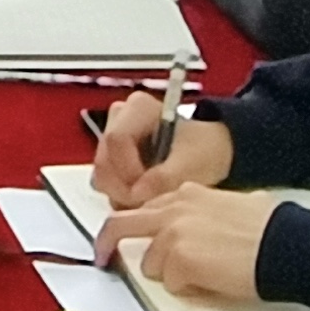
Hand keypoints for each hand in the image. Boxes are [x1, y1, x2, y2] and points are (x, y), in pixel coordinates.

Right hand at [89, 89, 234, 206]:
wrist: (208, 154)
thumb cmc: (204, 149)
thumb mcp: (194, 161)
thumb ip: (167, 176)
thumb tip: (138, 193)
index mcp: (138, 107)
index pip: (116, 139)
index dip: (128, 169)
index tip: (147, 190)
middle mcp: (118, 119)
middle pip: (104, 159)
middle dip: (124, 188)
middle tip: (149, 203)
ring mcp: (111, 141)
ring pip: (101, 175)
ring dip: (122, 196)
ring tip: (150, 202)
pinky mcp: (110, 161)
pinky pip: (104, 184)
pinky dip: (122, 198)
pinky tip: (144, 199)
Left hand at [93, 183, 280, 301]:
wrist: (286, 245)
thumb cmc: (270, 230)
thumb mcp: (231, 206)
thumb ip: (203, 213)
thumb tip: (197, 231)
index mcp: (186, 193)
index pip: (146, 208)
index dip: (136, 226)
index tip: (125, 236)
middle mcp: (173, 209)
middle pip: (121, 224)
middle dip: (107, 242)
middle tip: (102, 256)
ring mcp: (173, 234)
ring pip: (150, 263)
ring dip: (169, 274)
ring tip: (203, 274)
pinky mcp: (179, 261)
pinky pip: (170, 284)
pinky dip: (187, 288)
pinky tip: (211, 281)